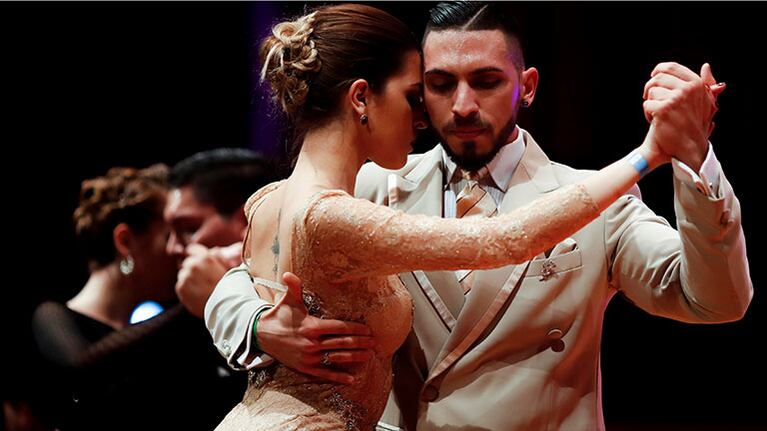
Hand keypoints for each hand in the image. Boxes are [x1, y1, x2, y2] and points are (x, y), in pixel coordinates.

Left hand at [176, 243, 240, 317]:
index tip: (196, 260)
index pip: (191, 249)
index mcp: (205, 258)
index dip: (194, 254)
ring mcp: (186, 276)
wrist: (226, 306)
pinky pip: (180, 285)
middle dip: (192, 268)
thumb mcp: (228, 268)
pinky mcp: (180, 288)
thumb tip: (213, 251)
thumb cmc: (229, 287)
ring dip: (188, 279)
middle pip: (187, 262)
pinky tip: (196, 294)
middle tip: (202, 278)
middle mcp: (194, 265)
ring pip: (183, 274)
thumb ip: (218, 257)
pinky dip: (186, 289)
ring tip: (200, 288)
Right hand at [256, 272, 374, 383]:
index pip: (339, 328)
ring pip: (337, 358)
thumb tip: (288, 273)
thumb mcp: (288, 300)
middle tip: (374, 342)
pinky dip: (338, 377)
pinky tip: (351, 379)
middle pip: (342, 343)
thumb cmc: (280, 315)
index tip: (368, 329)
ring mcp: (309, 357)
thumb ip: (293, 287)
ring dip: (355, 357)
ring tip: (369, 355)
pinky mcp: (305, 368)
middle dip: (360, 342)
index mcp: (311, 326)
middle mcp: (312, 343)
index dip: (355, 329)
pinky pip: (324, 374)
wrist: (261, 335)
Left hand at [642, 62, 724, 170]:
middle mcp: (688, 89)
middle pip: (657, 78)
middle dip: (650, 88)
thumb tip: (706, 66)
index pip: (671, 67)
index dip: (658, 71)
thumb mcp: (706, 103)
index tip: (653, 78)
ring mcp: (676, 99)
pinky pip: (646, 105)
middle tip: (649, 98)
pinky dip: (648, 115)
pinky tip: (656, 122)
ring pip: (650, 91)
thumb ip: (706, 85)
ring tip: (659, 114)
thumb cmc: (695, 126)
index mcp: (697, 84)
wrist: (689, 148)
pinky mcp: (663, 109)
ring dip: (650, 103)